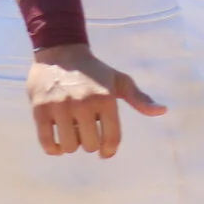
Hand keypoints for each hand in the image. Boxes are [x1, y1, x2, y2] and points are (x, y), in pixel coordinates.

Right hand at [25, 43, 164, 156]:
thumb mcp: (119, 81)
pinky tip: (59, 143)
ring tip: (73, 133)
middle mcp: (83, 103)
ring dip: (73, 145)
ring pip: (70, 146)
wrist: (60, 52)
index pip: (112, 138)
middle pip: (90, 145)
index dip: (110, 150)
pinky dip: (54, 149)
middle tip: (87, 133)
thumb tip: (163, 111)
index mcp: (105, 98)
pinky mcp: (40, 110)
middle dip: (91, 144)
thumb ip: (139, 99)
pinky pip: (47, 143)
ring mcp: (60, 107)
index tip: (106, 151)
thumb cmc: (95, 71)